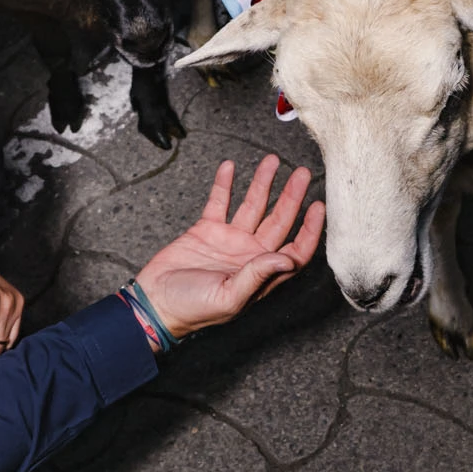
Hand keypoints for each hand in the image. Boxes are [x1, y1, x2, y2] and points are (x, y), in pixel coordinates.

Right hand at [135, 155, 324, 343]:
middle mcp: (250, 254)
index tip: (318, 207)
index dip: (310, 230)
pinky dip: (224, 184)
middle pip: (279, 221)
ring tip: (272, 161)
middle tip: (303, 174)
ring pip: (252, 206)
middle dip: (292, 196)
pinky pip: (220, 202)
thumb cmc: (192, 310)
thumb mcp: (229, 297)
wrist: (154, 303)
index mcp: (261, 274)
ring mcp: (229, 240)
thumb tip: (287, 260)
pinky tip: (230, 167)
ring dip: (262, 184)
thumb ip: (258, 276)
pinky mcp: (207, 230)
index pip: (295, 249)